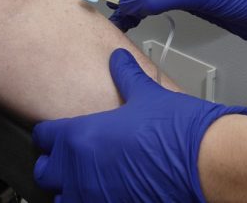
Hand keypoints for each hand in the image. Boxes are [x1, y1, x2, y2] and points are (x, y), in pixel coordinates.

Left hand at [32, 49, 246, 201]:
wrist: (203, 161)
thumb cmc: (174, 129)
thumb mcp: (146, 94)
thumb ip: (125, 75)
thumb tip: (117, 59)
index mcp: (81, 137)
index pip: (43, 136)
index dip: (51, 133)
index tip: (58, 131)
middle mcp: (80, 171)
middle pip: (45, 172)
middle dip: (55, 164)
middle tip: (71, 157)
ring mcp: (94, 196)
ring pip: (62, 198)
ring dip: (70, 188)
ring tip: (87, 178)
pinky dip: (91, 200)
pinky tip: (106, 191)